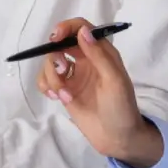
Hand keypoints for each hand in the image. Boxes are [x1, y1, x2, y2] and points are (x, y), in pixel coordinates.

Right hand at [36, 19, 163, 167]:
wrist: (117, 139)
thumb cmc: (121, 108)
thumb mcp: (114, 81)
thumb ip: (98, 55)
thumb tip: (82, 31)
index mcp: (101, 53)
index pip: (80, 28)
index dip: (66, 28)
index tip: (55, 38)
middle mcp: (86, 60)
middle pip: (60, 44)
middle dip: (54, 56)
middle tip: (60, 71)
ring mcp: (73, 76)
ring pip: (50, 63)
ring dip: (51, 77)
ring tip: (63, 95)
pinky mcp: (64, 90)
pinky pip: (46, 80)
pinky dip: (45, 86)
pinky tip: (55, 98)